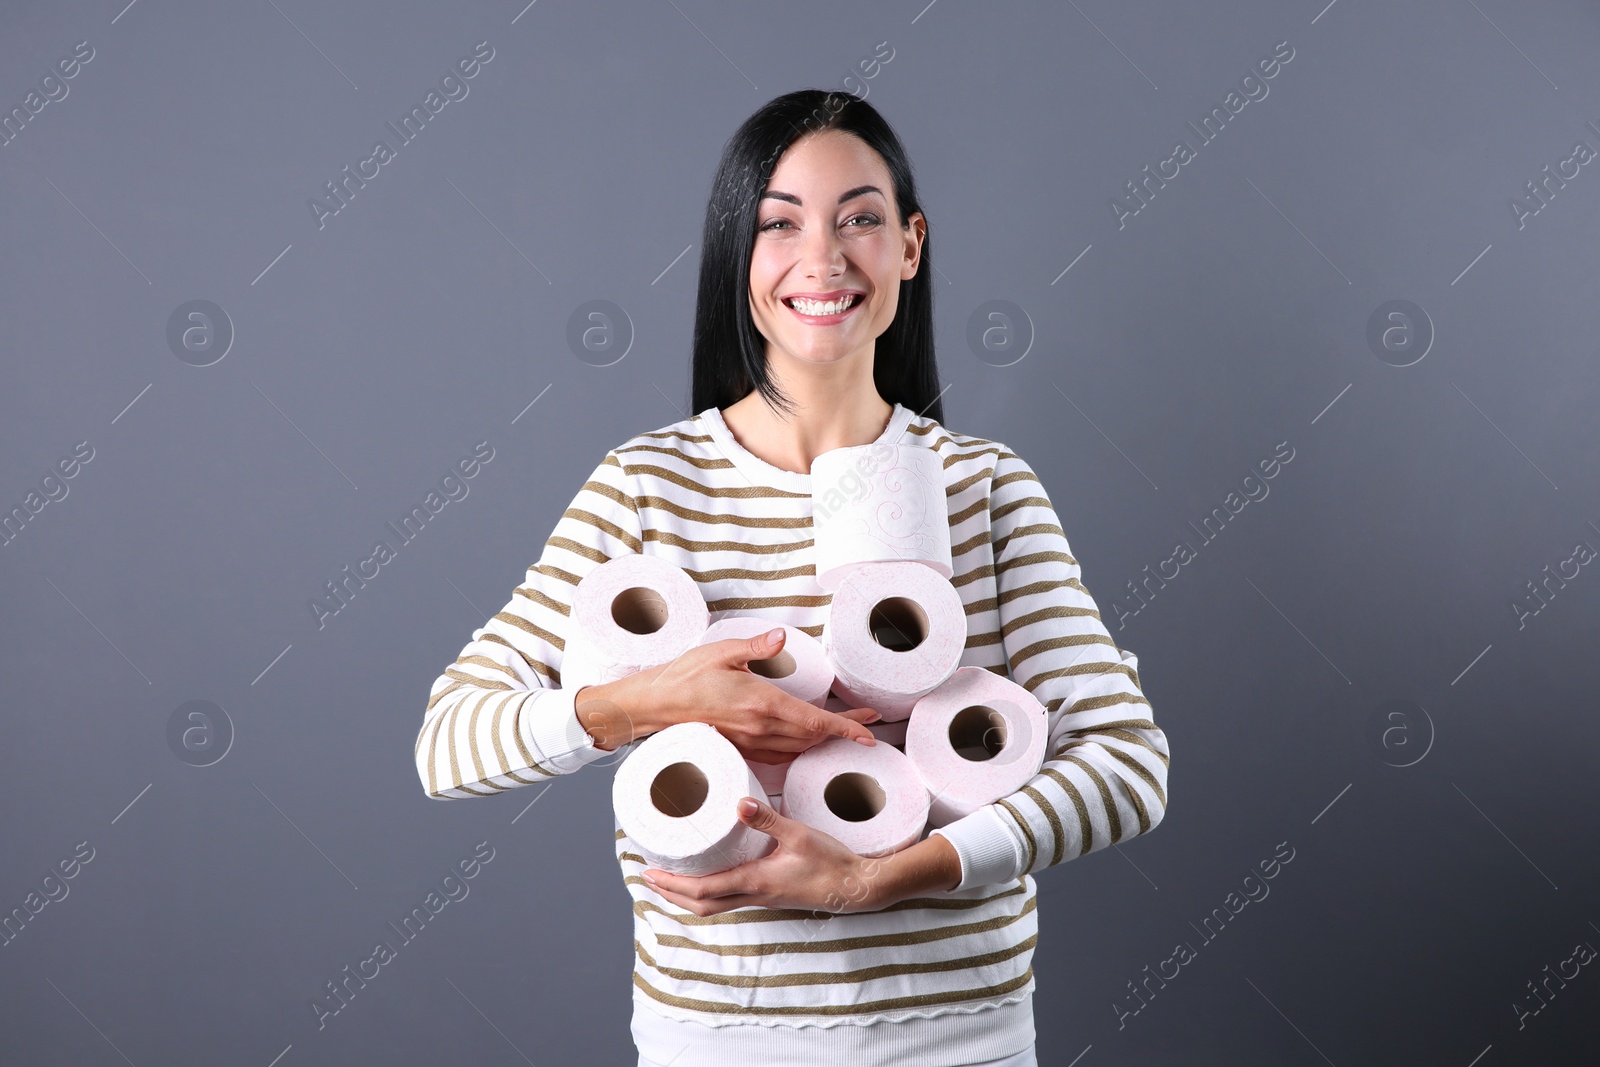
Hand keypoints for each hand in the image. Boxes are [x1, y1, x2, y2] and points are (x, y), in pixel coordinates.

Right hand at [578, 627, 880, 756]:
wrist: (655, 706)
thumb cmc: (685, 676)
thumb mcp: (722, 652)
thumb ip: (756, 647)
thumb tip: (782, 637)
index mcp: (761, 704)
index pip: (814, 722)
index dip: (845, 729)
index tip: (868, 732)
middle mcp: (760, 728)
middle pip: (813, 737)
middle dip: (844, 733)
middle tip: (868, 724)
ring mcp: (750, 743)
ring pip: (798, 749)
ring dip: (823, 741)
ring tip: (843, 731)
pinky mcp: (741, 748)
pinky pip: (780, 754)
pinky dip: (800, 749)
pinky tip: (805, 741)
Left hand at [642, 796, 889, 914]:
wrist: (858, 886)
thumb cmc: (831, 862)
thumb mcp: (800, 834)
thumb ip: (768, 819)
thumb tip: (738, 804)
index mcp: (756, 882)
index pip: (703, 890)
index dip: (672, 884)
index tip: (649, 874)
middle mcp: (755, 895)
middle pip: (702, 905)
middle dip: (672, 895)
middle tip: (650, 879)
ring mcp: (764, 898)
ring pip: (715, 905)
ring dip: (689, 896)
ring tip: (673, 877)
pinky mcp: (772, 895)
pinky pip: (732, 899)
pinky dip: (711, 892)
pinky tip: (712, 875)